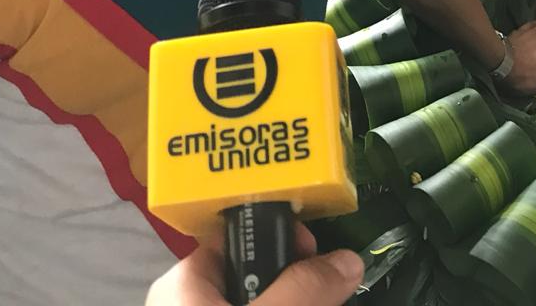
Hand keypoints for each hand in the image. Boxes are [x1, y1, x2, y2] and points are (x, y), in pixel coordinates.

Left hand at [145, 223, 363, 305]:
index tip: (312, 253)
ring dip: (292, 298)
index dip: (279, 238)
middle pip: (253, 271)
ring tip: (321, 298)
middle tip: (322, 290)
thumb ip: (304, 288)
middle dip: (292, 276)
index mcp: (183, 281)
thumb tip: (351, 259)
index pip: (238, 236)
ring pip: (257, 298)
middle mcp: (185, 300)